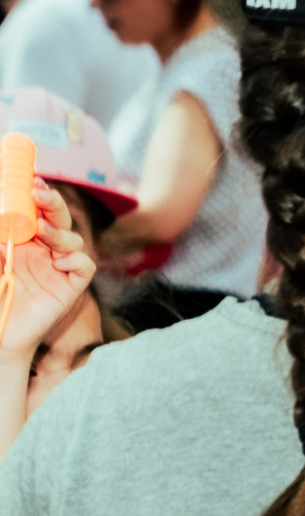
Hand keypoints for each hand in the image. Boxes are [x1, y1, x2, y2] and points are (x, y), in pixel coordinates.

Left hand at [2, 183, 96, 363]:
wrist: (0, 335)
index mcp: (25, 241)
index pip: (38, 212)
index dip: (38, 195)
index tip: (31, 181)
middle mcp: (45, 251)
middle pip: (60, 220)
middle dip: (53, 204)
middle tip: (39, 193)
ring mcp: (60, 268)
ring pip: (74, 241)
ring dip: (60, 232)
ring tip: (42, 232)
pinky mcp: (71, 287)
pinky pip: (84, 267)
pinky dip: (76, 261)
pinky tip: (60, 263)